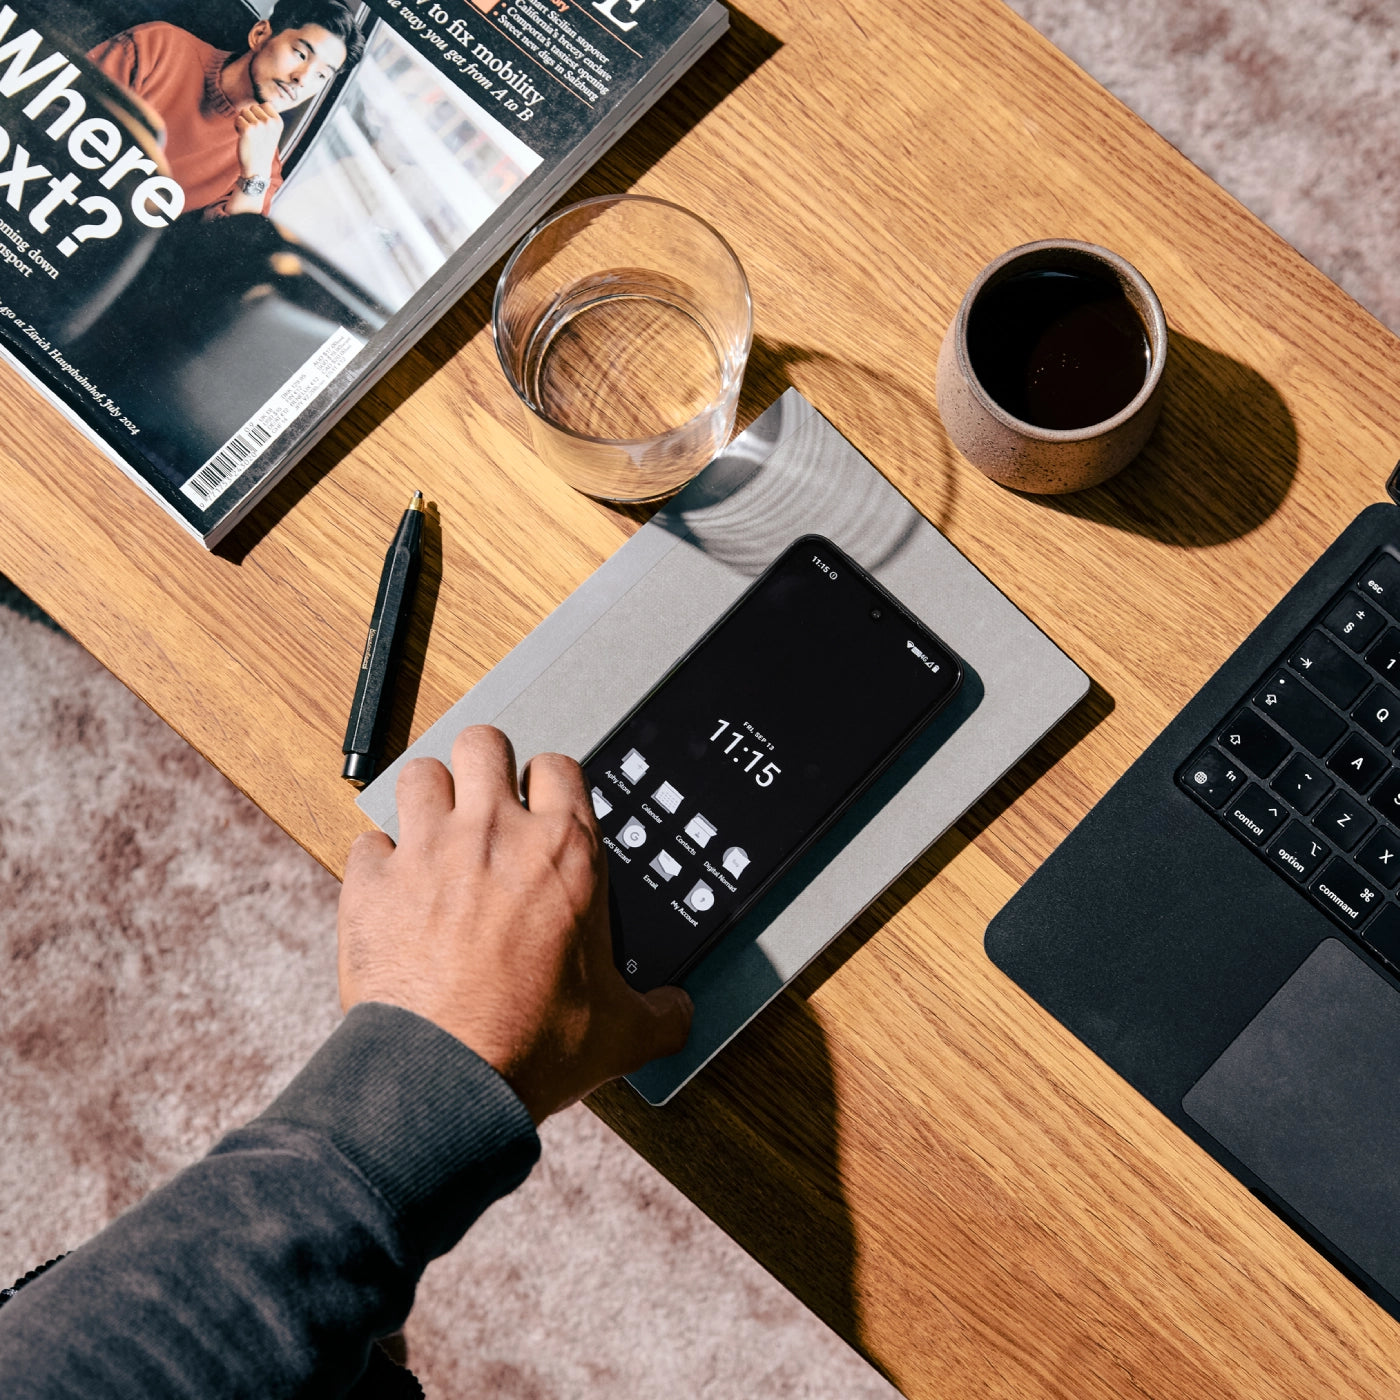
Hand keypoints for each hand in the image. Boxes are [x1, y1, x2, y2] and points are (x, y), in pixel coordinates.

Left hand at [234, 102, 282, 177]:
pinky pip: (237, 119)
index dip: (259, 114)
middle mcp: (270, 123)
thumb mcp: (271, 132)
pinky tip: (243, 138)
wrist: (257, 169)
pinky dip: (237, 127)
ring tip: (249, 136)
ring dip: (243, 122)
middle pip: (253, 107)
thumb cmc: (262, 150)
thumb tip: (257, 103)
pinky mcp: (247, 129)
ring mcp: (259, 125)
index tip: (262, 129)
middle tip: (254, 134)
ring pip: (244, 111)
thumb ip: (268, 117)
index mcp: (278, 122)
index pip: (264, 104)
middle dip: (250, 118)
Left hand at [338, 726, 692, 1122]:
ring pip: (421, 773)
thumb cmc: (531, 1046)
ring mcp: (427, 851)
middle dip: (484, 764)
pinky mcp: (373, 883)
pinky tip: (391, 888)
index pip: (559, 766)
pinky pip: (369, 842)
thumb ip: (661, 1013)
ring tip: (434, 831)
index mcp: (564, 853)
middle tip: (485, 801)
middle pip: (484, 742)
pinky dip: (379, 862)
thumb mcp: (621, 1033)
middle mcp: (494, 835)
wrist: (446, 1080)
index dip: (549, 783)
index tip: (544, 808)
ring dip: (428, 797)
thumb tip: (679, 1014)